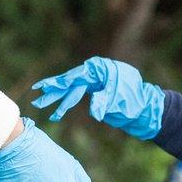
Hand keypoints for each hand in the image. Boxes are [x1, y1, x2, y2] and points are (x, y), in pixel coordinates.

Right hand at [31, 57, 164, 139]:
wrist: (145, 109)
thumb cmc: (135, 100)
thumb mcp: (120, 100)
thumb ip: (104, 102)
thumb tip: (93, 112)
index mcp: (100, 69)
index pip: (76, 76)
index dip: (59, 82)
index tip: (44, 87)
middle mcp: (94, 73)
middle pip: (70, 82)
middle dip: (53, 91)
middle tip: (36, 96)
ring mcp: (93, 82)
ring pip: (71, 91)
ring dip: (57, 100)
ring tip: (40, 106)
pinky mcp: (93, 91)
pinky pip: (75, 97)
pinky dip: (66, 104)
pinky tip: (56, 113)